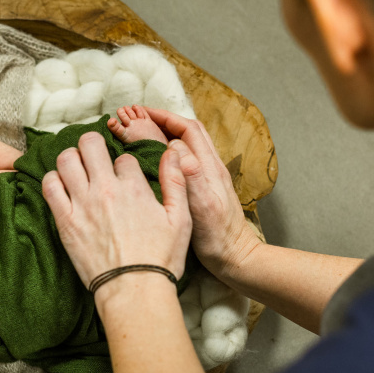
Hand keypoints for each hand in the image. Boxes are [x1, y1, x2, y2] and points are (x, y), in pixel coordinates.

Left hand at [41, 132, 191, 288]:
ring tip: (77, 170)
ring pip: (66, 159)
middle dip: (93, 146)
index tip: (125, 178)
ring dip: (71, 159)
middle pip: (90, 144)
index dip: (125, 165)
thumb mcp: (180, 219)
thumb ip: (175, 182)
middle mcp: (105, 189)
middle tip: (95, 158)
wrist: (134, 290)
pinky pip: (49, 186)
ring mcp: (82, 204)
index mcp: (134, 187)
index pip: (123, 156)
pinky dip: (53, 180)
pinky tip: (62, 188)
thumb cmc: (160, 258)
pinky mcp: (65, 221)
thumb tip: (173, 152)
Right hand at [144, 107, 260, 277]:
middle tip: (138, 120)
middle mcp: (210, 168)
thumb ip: (191, 175)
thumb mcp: (202, 207)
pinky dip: (168, 153)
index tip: (142, 113)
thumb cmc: (218, 238)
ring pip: (187, 146)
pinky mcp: (204, 190)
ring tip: (142, 135)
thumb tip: (176, 147)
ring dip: (166, 135)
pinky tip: (153, 162)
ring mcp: (209, 179)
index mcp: (209, 168)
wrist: (236, 258)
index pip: (188, 130)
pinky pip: (185, 161)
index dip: (165, 118)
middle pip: (188, 133)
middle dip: (164, 121)